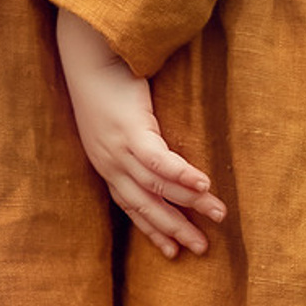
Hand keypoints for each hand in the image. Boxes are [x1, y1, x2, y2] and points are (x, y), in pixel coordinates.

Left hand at [52, 7, 225, 259]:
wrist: (88, 53)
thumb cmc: (105, 83)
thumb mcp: (115, 121)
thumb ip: (134, 141)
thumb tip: (158, 156)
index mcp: (106, 164)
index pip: (131, 207)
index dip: (153, 230)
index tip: (174, 251)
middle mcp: (110, 163)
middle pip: (147, 204)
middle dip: (176, 228)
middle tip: (202, 248)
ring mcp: (118, 148)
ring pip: (158, 186)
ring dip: (190, 204)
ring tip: (218, 214)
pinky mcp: (131, 129)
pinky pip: (160, 160)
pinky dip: (181, 175)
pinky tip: (204, 184)